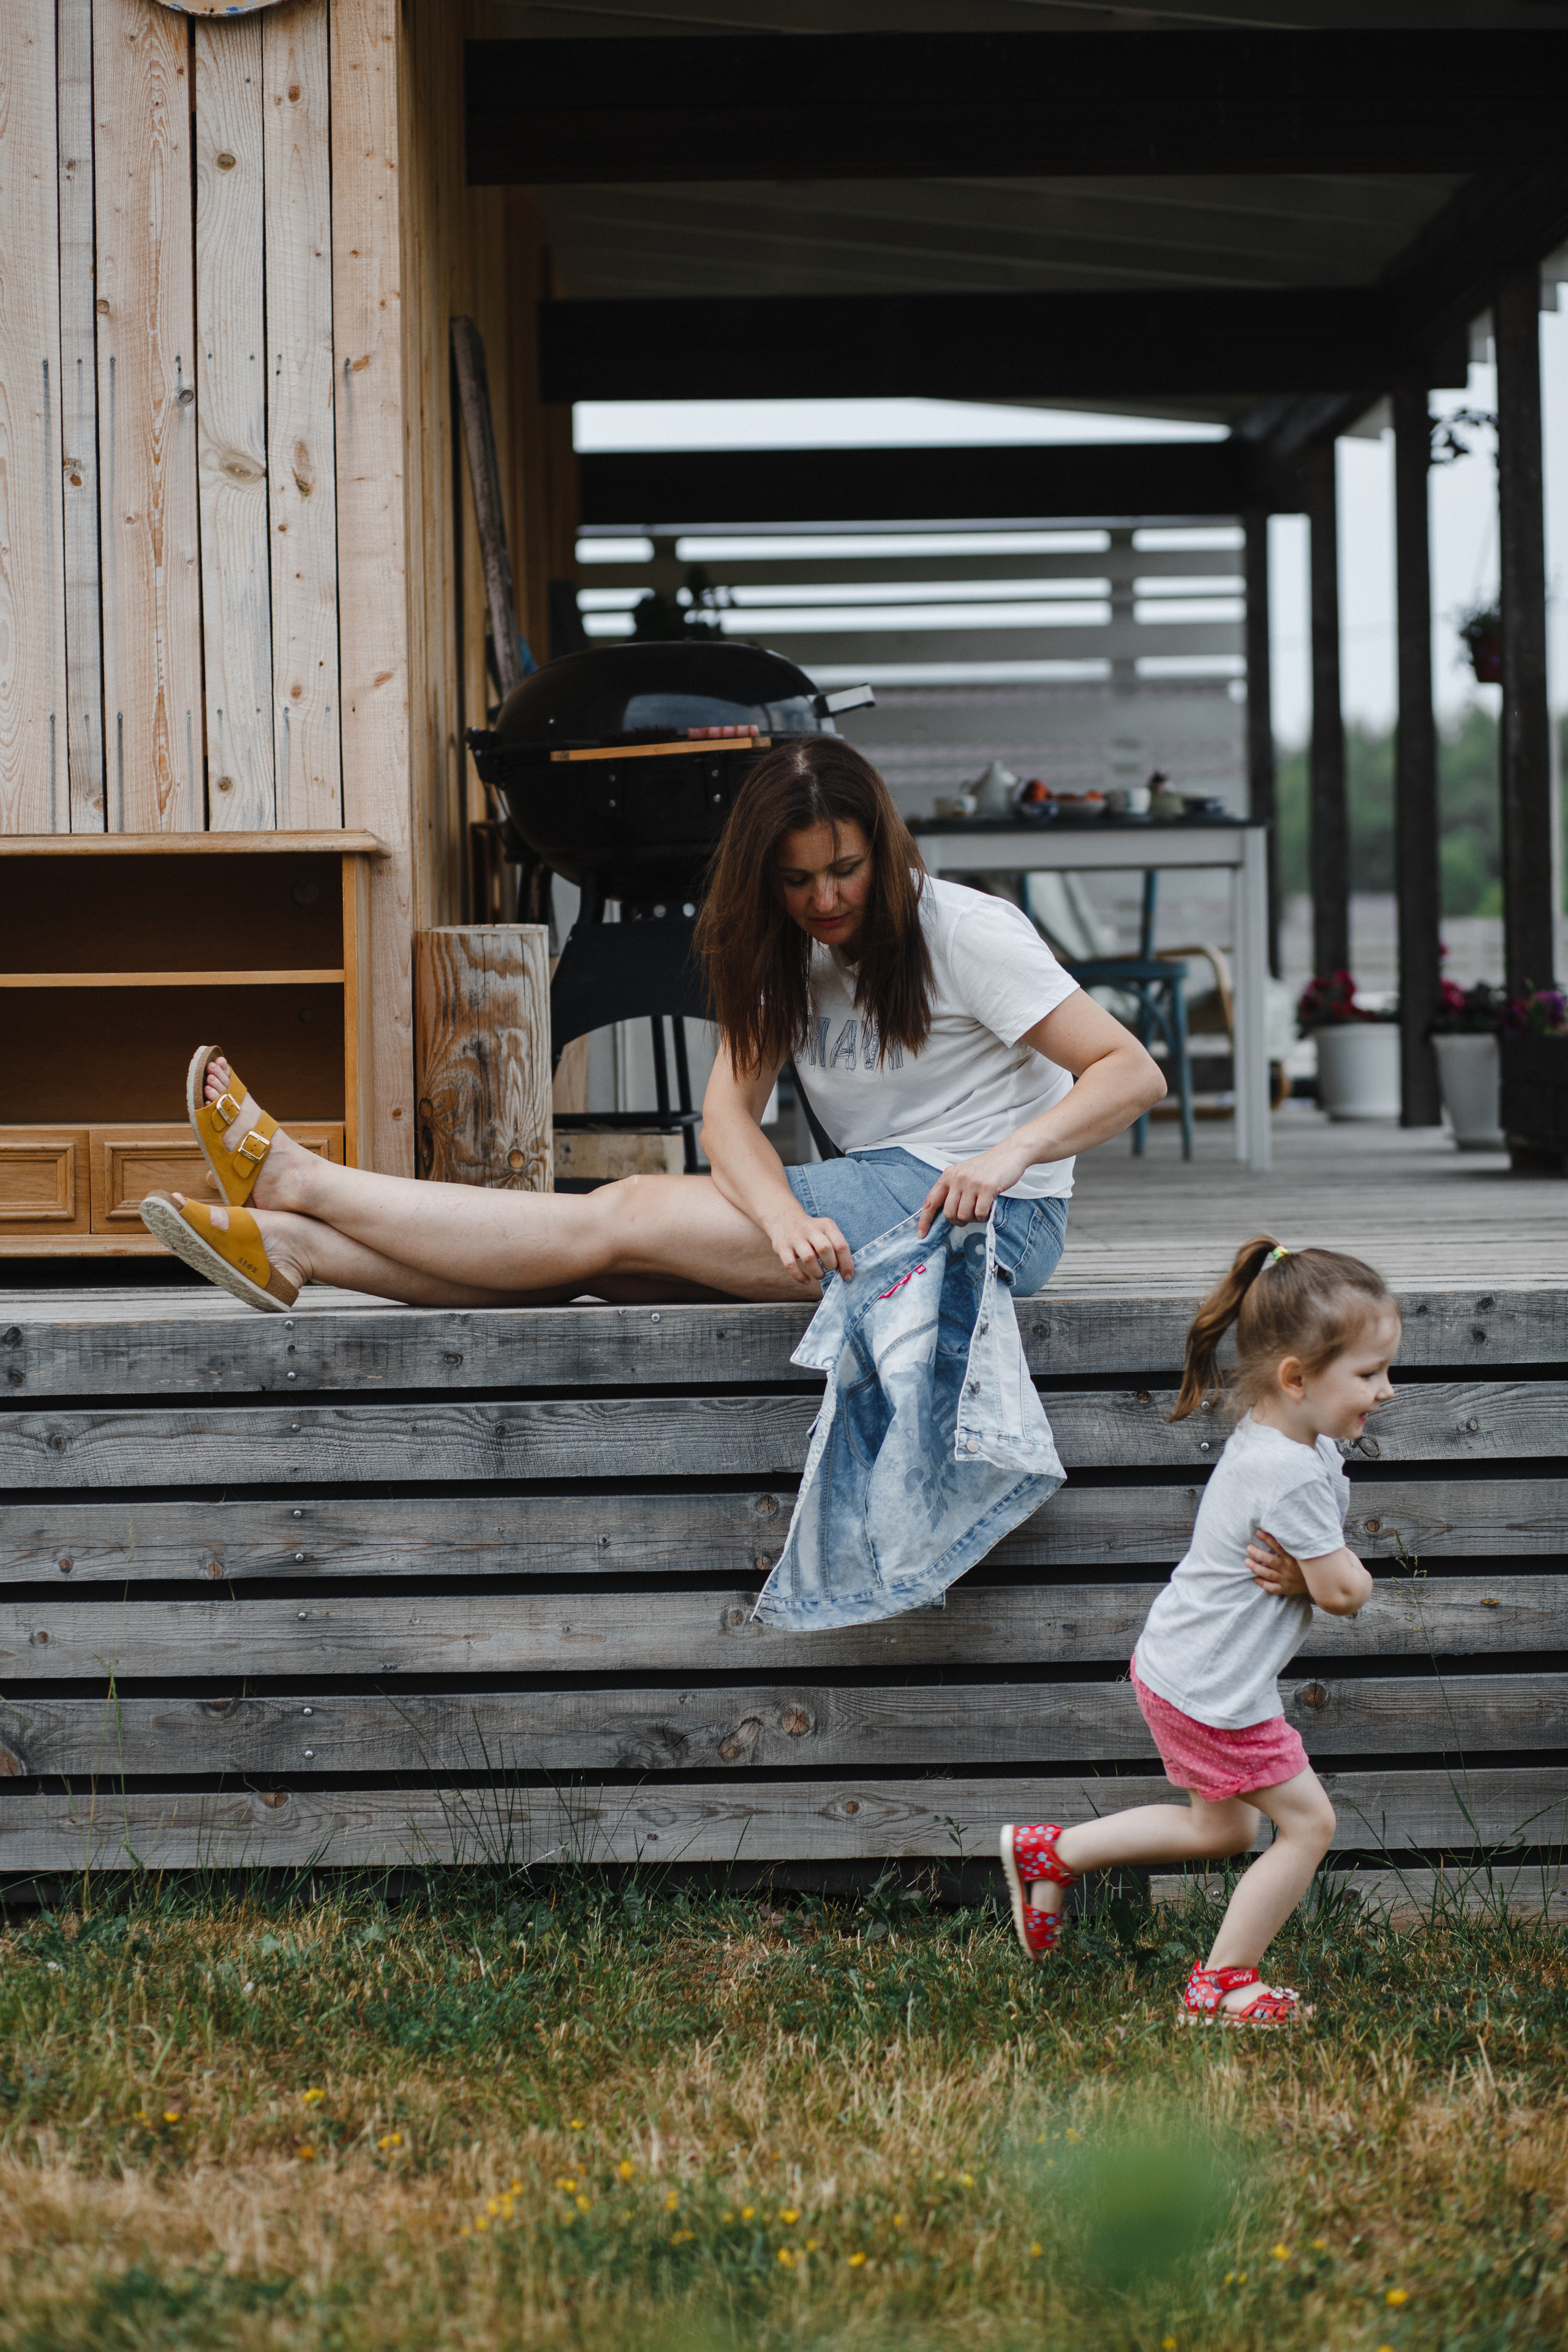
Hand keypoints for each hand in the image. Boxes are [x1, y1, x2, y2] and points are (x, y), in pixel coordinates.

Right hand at [767, 1209, 854, 1286]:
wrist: (784, 1218)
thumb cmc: (812, 1232)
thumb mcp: (825, 1231)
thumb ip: (835, 1246)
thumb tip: (845, 1270)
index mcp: (826, 1225)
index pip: (840, 1245)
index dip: (846, 1264)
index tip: (847, 1276)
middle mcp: (810, 1229)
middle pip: (825, 1249)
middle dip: (831, 1265)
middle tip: (830, 1269)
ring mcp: (795, 1237)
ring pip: (809, 1258)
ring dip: (817, 1272)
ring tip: (820, 1275)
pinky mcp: (782, 1247)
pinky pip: (791, 1265)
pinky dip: (800, 1276)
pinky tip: (806, 1280)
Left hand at [916, 1140, 1033, 1235]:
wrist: (1010, 1153)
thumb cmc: (987, 1167)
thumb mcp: (963, 1173)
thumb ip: (952, 1189)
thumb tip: (945, 1213)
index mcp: (948, 1175)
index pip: (931, 1201)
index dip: (924, 1220)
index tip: (922, 1235)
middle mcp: (957, 1178)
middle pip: (948, 1213)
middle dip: (958, 1221)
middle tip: (969, 1215)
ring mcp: (971, 1183)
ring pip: (963, 1215)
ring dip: (973, 1219)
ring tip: (980, 1210)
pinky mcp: (987, 1187)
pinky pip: (979, 1213)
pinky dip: (984, 1216)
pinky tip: (989, 1209)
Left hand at [1248, 1529, 1308, 1596]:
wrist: (1321, 1582)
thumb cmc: (1308, 1563)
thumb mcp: (1305, 1552)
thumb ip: (1295, 1541)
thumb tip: (1286, 1524)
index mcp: (1294, 1557)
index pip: (1279, 1546)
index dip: (1267, 1538)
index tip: (1257, 1531)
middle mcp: (1289, 1568)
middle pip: (1270, 1560)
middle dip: (1258, 1553)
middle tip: (1249, 1547)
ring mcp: (1287, 1580)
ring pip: (1268, 1574)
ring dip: (1256, 1567)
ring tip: (1247, 1561)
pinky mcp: (1286, 1589)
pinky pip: (1272, 1588)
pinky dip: (1263, 1583)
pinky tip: (1255, 1578)